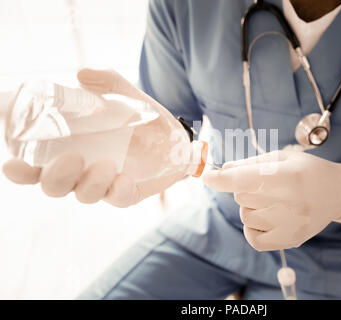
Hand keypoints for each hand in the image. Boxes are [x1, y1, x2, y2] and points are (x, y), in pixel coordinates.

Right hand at [2, 69, 184, 206]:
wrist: (176, 138)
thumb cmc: (142, 119)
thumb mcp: (126, 96)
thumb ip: (106, 83)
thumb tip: (81, 75)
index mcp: (68, 150)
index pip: (33, 166)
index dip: (18, 170)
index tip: (12, 164)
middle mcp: (81, 171)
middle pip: (52, 186)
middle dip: (55, 177)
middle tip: (72, 158)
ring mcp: (103, 184)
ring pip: (82, 194)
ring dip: (88, 183)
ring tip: (106, 165)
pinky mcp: (126, 193)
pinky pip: (117, 199)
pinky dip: (116, 191)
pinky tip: (123, 179)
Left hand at [203, 149, 340, 250]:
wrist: (339, 193)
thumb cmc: (308, 171)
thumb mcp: (283, 158)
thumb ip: (252, 164)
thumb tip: (224, 170)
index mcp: (288, 177)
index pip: (245, 180)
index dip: (222, 179)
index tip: (207, 177)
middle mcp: (289, 203)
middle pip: (242, 196)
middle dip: (244, 188)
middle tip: (266, 185)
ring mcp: (289, 225)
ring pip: (245, 215)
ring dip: (250, 206)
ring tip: (272, 200)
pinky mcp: (289, 240)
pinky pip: (253, 238)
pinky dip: (251, 227)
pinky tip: (264, 217)